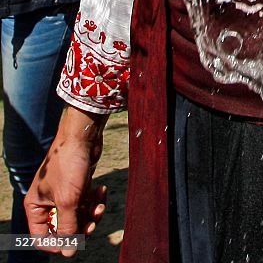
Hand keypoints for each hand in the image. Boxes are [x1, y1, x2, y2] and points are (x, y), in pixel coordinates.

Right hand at [25, 106, 107, 255]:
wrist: (84, 135)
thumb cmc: (69, 165)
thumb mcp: (68, 200)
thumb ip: (68, 228)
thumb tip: (69, 253)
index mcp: (36, 206)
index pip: (41, 238)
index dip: (57, 245)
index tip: (75, 243)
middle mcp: (47, 202)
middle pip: (63, 229)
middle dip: (80, 227)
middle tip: (92, 222)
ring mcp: (63, 194)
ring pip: (78, 216)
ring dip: (91, 214)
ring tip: (99, 205)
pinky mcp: (77, 186)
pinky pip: (86, 203)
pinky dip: (95, 200)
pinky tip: (102, 190)